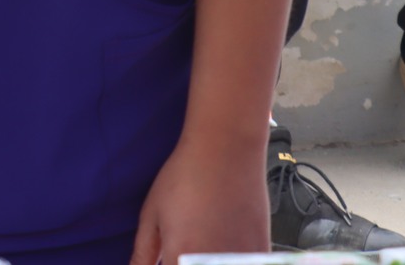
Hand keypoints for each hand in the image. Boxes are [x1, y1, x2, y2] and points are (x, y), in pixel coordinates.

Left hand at [131, 131, 267, 263]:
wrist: (225, 150)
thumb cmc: (185, 177)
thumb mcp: (151, 214)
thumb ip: (144, 252)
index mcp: (179, 258)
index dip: (168, 264)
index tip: (168, 256)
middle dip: (183, 262)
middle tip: (185, 239)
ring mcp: (240, 261)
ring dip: (207, 261)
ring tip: (203, 234)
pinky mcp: (260, 252)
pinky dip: (231, 259)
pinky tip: (223, 240)